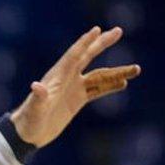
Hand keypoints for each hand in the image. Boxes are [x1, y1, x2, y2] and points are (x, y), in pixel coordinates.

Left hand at [10, 26, 140, 147]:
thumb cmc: (28, 120)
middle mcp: (67, 79)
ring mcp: (73, 88)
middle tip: (118, 31)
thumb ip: (38, 98)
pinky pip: (97, 90)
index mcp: (57, 77)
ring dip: (116, 72)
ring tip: (137, 69)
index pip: (74, 55)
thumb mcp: (34, 109)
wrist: (27, 134)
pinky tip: (123, 83)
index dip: (85, 42)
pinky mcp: (77, 100)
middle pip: (88, 56)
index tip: (97, 29)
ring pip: (99, 76)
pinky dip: (110, 86)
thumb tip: (37, 86)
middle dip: (102, 43)